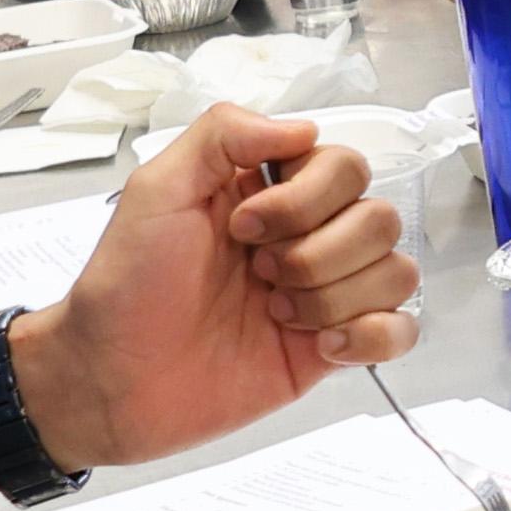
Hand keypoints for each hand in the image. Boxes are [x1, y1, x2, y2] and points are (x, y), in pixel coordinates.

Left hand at [1, 106, 415, 475]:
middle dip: (319, 251)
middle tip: (259, 276)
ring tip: (278, 315)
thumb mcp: (157, 189)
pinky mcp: (331, 351)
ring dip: (337, 295)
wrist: (110, 382)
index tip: (243, 229)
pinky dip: (372, 335)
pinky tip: (323, 346)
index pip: (345, 165)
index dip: (305, 198)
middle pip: (379, 218)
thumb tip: (305, 129)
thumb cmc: (124, 286)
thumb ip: (223, 135)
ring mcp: (323, 295)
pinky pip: (401, 331)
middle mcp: (306, 236)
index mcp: (269, 191)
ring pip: (397, 271)